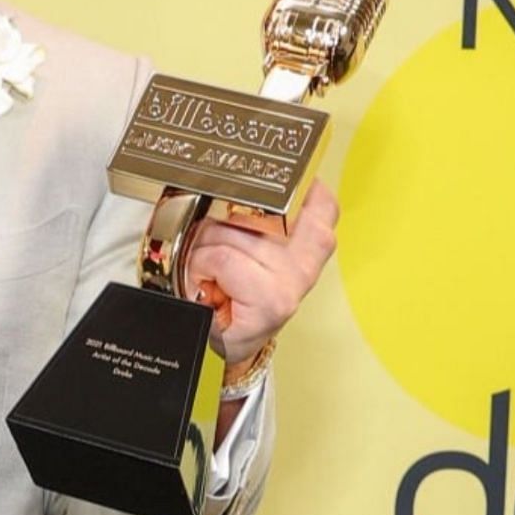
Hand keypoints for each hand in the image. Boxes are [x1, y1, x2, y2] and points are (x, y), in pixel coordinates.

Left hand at [183, 180, 339, 371]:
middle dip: (219, 221)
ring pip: (227, 231)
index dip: (278, 188)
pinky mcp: (272, 299)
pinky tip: (208, 283)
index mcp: (313, 238)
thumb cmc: (236, 289)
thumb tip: (233, 176)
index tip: (254, 197)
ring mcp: (294, 279)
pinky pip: (219, 258)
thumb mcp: (249, 242)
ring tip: (212, 271)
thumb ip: (256, 210)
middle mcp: (310, 257)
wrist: (232, 338)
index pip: (314, 194)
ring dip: (203, 249)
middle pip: (252, 204)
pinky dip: (200, 267)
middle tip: (218, 249)